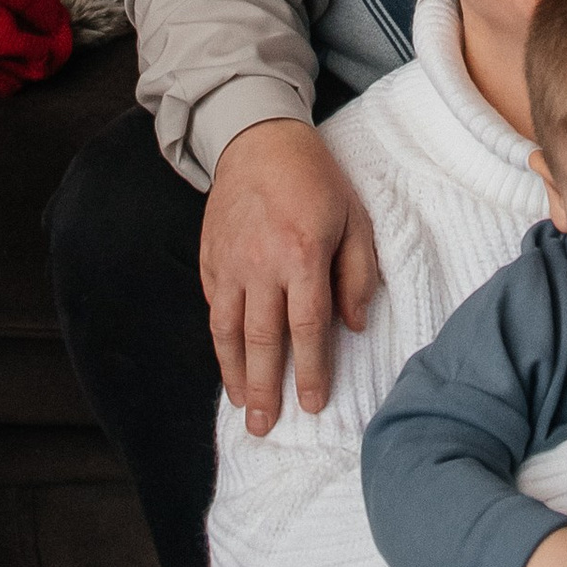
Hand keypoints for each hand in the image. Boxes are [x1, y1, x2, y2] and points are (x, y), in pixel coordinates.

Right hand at [199, 120, 379, 433]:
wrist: (258, 138)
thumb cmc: (315, 179)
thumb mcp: (354, 217)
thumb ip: (357, 273)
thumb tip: (355, 326)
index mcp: (302, 254)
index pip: (307, 328)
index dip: (311, 371)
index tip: (314, 404)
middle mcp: (260, 264)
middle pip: (261, 340)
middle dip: (266, 389)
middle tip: (266, 428)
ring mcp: (229, 262)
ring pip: (226, 331)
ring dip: (234, 374)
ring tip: (243, 407)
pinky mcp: (209, 257)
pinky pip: (212, 307)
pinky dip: (219, 340)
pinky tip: (229, 362)